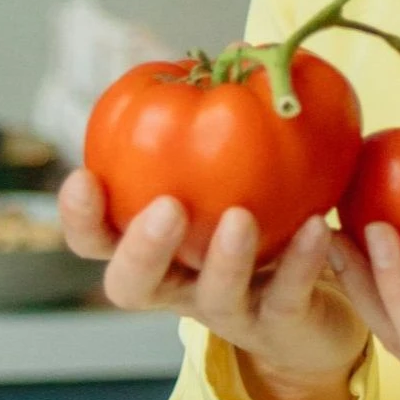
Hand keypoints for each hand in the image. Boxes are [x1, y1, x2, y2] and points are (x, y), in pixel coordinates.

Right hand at [59, 169, 369, 399]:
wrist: (316, 316)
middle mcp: (182, 290)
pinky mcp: (284, 325)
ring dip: (225, 259)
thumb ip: (209, 156)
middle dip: (141, 249)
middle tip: (165, 208)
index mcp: (156, 255)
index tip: (82, 176)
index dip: (80, 219)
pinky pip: (288, 296)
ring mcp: (233, 314)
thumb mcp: (224, 196)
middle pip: (133, 285)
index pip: (96, 242)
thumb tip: (204, 73)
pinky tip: (320, 226)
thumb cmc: (259, 239)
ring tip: (240, 218)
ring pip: (215, 298)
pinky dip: (303, 262)